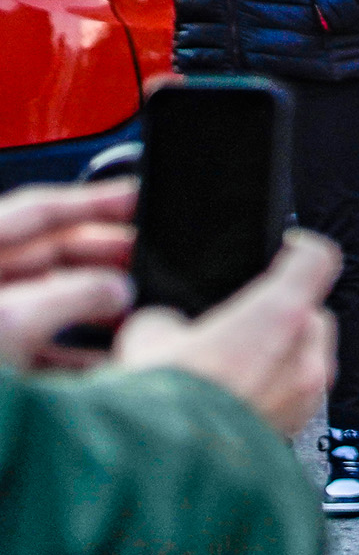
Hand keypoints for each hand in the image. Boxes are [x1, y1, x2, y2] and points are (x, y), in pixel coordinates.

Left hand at [0, 180, 137, 368]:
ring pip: (52, 301)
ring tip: (138, 307)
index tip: (136, 196)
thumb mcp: (12, 321)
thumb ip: (72, 296)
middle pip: (49, 255)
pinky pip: (46, 347)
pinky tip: (113, 358)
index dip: (91, 201)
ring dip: (98, 305)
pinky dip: (82, 351)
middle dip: (102, 255)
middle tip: (149, 256)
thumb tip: (115, 287)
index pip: (36, 212)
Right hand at [112, 231, 337, 437]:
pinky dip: (276, 389)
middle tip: (244, 322)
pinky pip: (298, 395)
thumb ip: (173, 318)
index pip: (317, 260)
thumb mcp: (149, 335)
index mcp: (279, 314)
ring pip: (308, 358)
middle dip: (284, 314)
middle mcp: (307, 354)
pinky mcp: (299, 427)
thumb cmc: (167, 401)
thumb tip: (173, 326)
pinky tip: (237, 397)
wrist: (169, 468)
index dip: (303, 249)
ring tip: (234, 365)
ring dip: (282, 355)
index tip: (291, 248)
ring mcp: (309, 394)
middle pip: (313, 315)